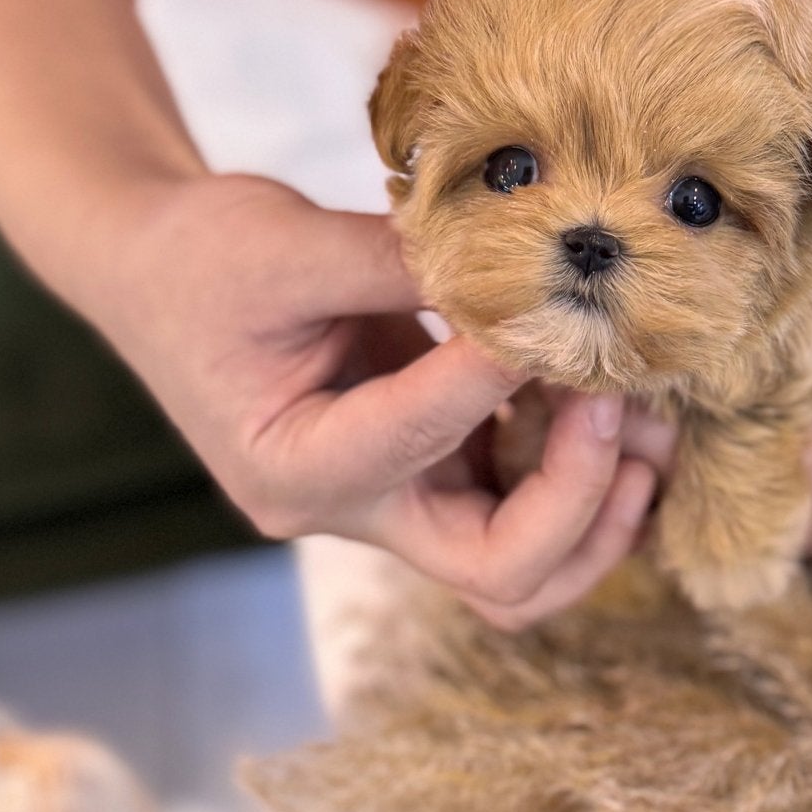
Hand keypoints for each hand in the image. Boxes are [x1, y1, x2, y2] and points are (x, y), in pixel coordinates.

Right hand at [90, 172, 657, 625]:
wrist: (159, 269)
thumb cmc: (202, 258)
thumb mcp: (281, 240)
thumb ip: (397, 259)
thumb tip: (524, 258)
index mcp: (294, 468)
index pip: (418, 435)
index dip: (497, 370)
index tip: (544, 299)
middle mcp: (351, 511)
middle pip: (497, 571)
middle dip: (582, 499)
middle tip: (621, 401)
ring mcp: (396, 503)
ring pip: (525, 568)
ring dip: (603, 506)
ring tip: (651, 415)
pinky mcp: (430, 470)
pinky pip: (524, 507)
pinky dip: (583, 470)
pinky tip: (615, 395)